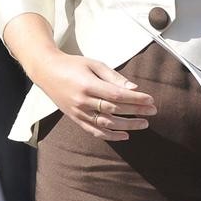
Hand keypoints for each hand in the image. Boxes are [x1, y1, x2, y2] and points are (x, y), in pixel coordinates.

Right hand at [32, 49, 156, 141]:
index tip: (150, 100)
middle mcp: (83, 101)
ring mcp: (78, 112)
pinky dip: (110, 136)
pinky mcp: (75, 119)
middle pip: (114, 110)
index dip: (135, 99)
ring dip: (127, 126)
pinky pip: (94, 131)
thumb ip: (114, 77)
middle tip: (153, 111)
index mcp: (88, 85)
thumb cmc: (73, 64)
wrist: (47, 71)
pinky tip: (124, 136)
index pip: (117, 96)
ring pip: (106, 124)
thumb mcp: (94, 64)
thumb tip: (134, 89)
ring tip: (143, 124)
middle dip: (136, 111)